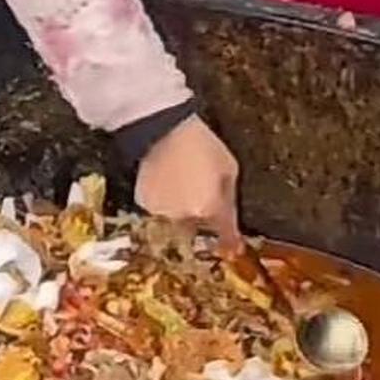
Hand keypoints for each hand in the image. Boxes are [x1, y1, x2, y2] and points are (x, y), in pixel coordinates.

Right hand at [134, 115, 241, 249]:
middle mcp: (185, 217)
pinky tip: (167, 180)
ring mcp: (162, 212)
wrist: (163, 130)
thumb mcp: (229, 169)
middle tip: (202, 190)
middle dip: (202, 215)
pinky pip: (160, 209)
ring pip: (178, 218)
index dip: (230, 242)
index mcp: (210, 208)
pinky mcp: (144, 204)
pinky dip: (165, 200)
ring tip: (183, 180)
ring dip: (183, 207)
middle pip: (199, 226)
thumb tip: (232, 221)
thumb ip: (230, 199)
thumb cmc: (203, 145)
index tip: (235, 249)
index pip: (224, 233)